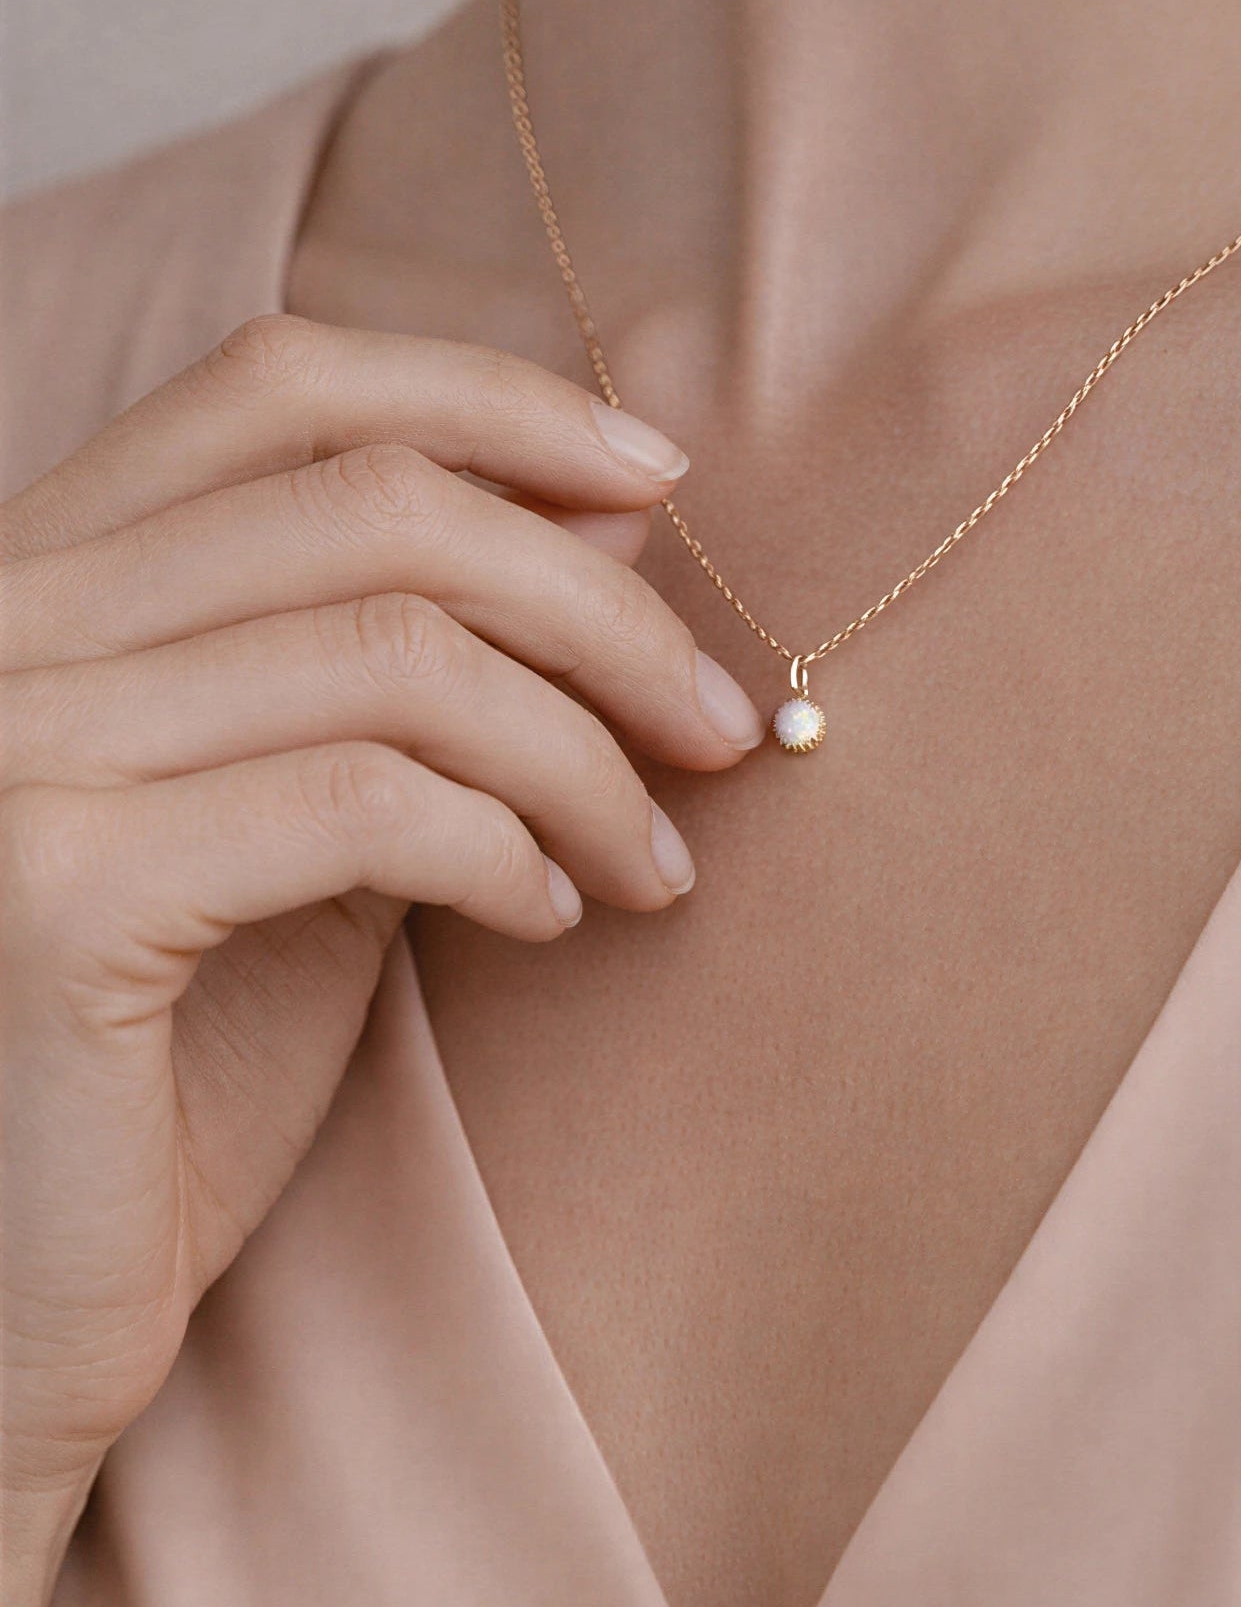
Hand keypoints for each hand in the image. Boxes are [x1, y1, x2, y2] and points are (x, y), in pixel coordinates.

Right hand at [0, 316, 759, 1592]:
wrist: (12, 1313)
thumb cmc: (169, 1065)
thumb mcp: (316, 820)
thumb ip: (424, 661)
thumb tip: (617, 501)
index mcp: (45, 573)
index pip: (278, 381)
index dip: (490, 399)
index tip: (659, 472)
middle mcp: (2, 626)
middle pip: (376, 505)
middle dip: (597, 604)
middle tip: (717, 721)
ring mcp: (9, 749)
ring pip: (398, 654)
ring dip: (584, 753)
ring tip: (654, 857)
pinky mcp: (51, 894)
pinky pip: (364, 804)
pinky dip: (508, 846)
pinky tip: (552, 915)